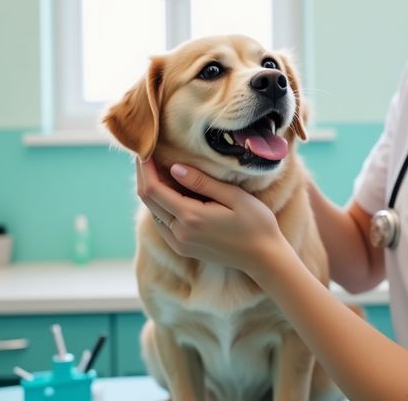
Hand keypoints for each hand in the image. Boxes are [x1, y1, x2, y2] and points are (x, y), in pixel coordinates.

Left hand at [135, 159, 288, 275]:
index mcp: (191, 218)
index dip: (145, 169)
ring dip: (151, 190)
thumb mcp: (234, 196)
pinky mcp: (183, 248)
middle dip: (144, 176)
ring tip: (155, 168)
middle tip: (146, 154)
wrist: (264, 258)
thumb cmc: (256, 223)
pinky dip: (160, 205)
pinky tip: (168, 190)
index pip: (154, 190)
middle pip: (148, 200)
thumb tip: (174, 168)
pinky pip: (162, 223)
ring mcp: (180, 243)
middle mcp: (179, 233)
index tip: (145, 150)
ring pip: (153, 212)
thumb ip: (202, 182)